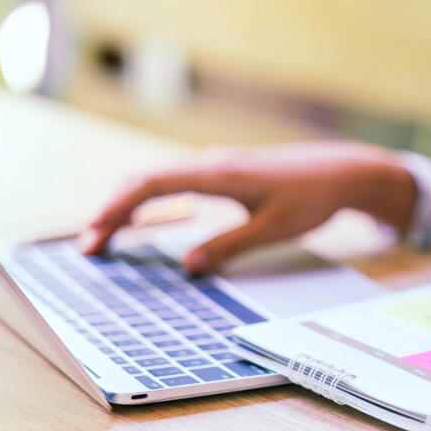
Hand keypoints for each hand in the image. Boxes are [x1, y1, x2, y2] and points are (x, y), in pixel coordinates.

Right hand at [79, 142, 416, 272]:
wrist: (342, 171)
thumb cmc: (312, 197)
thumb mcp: (274, 228)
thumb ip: (231, 246)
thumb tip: (188, 266)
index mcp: (218, 174)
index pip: (152, 185)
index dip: (117, 209)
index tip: (94, 234)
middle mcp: (211, 164)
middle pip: (145, 180)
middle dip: (112, 210)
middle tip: (89, 246)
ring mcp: (216, 166)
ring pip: (158, 180)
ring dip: (128, 205)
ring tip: (105, 236)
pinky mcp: (224, 173)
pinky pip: (175, 183)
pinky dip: (150, 201)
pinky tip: (144, 220)